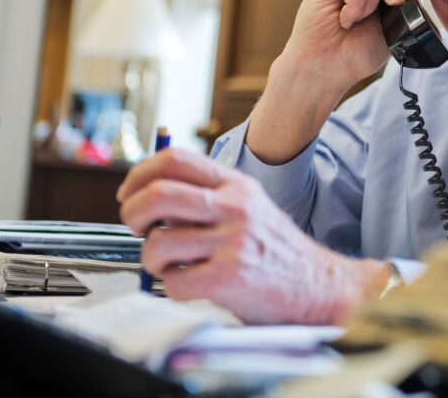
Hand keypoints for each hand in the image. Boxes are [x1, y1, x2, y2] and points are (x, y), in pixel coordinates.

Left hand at [117, 148, 389, 324]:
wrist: (319, 285)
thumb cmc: (278, 251)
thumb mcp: (250, 206)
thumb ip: (209, 196)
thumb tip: (151, 194)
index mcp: (236, 185)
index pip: (175, 160)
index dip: (139, 174)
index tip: (128, 194)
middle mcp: (235, 207)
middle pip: (158, 195)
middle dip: (132, 214)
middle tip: (137, 229)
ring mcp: (232, 242)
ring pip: (157, 243)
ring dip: (151, 259)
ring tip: (169, 264)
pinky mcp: (228, 277)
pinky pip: (172, 282)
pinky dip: (171, 287)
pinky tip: (190, 284)